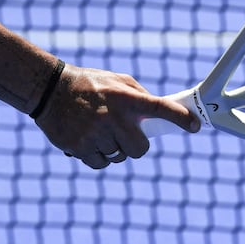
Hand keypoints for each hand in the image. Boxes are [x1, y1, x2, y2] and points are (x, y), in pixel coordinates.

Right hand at [34, 65, 200, 168]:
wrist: (49, 90)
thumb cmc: (89, 84)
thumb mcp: (117, 80)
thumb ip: (139, 96)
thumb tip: (160, 116)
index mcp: (125, 98)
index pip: (160, 108)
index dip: (179, 118)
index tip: (195, 126)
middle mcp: (112, 117)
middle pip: (140, 149)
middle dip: (135, 144)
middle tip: (125, 134)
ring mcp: (95, 135)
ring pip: (119, 157)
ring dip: (114, 148)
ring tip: (99, 131)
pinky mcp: (79, 148)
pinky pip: (101, 163)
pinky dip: (98, 156)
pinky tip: (89, 140)